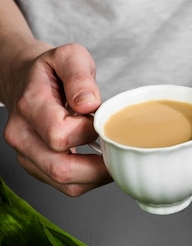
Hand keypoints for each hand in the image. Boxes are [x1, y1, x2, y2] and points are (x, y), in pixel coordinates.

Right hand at [3, 43, 110, 195]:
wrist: (27, 82)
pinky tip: (98, 162)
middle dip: (98, 166)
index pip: (60, 135)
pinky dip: (91, 180)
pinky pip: (70, 188)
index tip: (100, 121)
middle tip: (114, 149)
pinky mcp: (39, 170)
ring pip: (68, 185)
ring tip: (107, 155)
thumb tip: (88, 103)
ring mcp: (28, 157)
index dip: (89, 133)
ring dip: (97, 176)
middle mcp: (22, 136)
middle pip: (62, 170)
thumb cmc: (52, 72)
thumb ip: (79, 75)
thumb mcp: (69, 58)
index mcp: (29, 106)